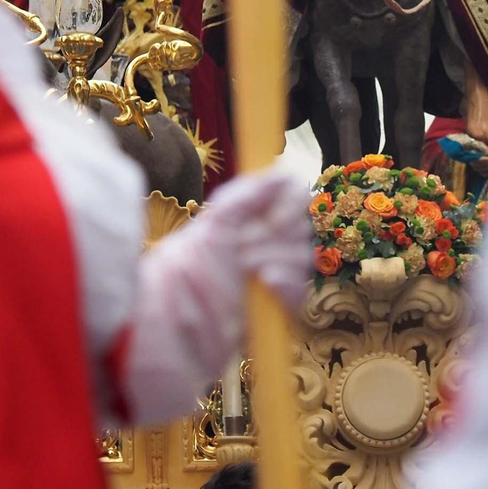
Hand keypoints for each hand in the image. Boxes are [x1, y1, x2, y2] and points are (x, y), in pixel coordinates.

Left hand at [203, 167, 313, 309]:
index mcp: (256, 214)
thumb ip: (246, 195)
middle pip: (302, 223)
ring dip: (269, 259)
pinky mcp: (285, 299)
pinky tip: (260, 286)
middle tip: (240, 248)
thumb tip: (281, 173)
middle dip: (269, 237)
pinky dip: (281, 284)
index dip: (291, 201)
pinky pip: (299, 284)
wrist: (185, 315)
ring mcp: (281, 269)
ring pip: (303, 254)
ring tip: (243, 270)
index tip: (273, 218)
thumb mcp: (214, 223)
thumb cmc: (193, 266)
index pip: (294, 192)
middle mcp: (272, 238)